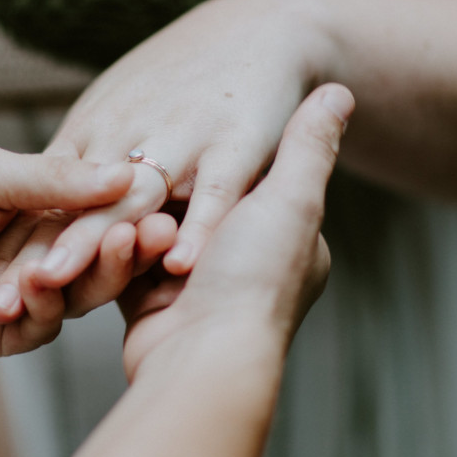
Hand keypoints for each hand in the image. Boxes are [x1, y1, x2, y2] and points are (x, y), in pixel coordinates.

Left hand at [0, 0, 331, 321]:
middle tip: (0, 296)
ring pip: (131, 197)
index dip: (10, 250)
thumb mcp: (115, 113)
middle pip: (74, 204)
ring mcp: (180, 138)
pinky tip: (182, 264)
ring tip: (63, 279)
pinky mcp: (236, 143)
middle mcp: (126, 136)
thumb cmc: (181, 80)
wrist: (257, 27)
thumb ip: (78, 168)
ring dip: (94, 240)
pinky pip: (213, 192)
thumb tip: (35, 232)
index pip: (39, 201)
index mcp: (91, 135)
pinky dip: (198, 227)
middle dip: (35, 251)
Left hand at [0, 146, 174, 355]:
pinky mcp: (0, 337)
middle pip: (97, 258)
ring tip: (112, 246)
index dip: (130, 214)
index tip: (163, 207)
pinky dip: (43, 303)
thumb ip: (54, 179)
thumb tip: (126, 175)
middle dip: (127, 246)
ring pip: (78, 295)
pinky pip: (41, 325)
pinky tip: (33, 285)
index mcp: (35, 212)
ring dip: (95, 273)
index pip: (96, 217)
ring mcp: (19, 298)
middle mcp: (33, 255)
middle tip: (157, 233)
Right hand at [116, 84, 352, 380]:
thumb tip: (341, 91)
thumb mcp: (292, 200)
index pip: (237, 173)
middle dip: (157, 201)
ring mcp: (191, 282)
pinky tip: (115, 250)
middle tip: (139, 188)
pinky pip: (121, 260)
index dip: (203, 160)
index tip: (181, 149)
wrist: (205, 364)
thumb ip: (309, 145)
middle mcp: (238, 257)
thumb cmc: (255, 282)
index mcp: (282, 232)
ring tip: (131, 235)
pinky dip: (114, 256)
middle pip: (184, 199)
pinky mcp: (145, 300)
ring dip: (133, 230)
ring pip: (147, 227)